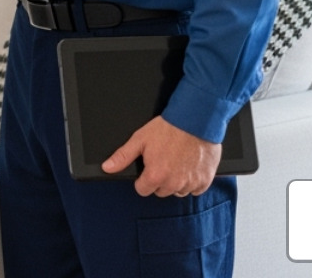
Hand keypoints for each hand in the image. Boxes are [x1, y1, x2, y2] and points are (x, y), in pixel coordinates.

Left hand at [102, 115, 221, 196]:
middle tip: (164, 160)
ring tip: (178, 161)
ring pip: (178, 191)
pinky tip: (189, 165)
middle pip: (161, 191)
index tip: (148, 167)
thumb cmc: (168, 128)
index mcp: (155, 176)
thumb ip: (123, 156)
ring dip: (177, 181)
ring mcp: (190, 183)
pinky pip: (196, 189)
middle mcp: (173, 184)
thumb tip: (107, 167)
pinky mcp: (204, 181)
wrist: (195, 120)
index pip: (142, 190)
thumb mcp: (140, 139)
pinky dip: (193, 180)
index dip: (143, 178)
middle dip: (160, 179)